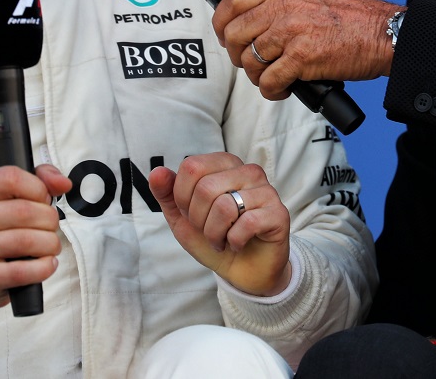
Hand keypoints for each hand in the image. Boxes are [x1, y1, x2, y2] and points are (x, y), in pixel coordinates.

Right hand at [0, 163, 71, 317]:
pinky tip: (46, 263)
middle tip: (50, 227)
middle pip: (24, 211)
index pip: (12, 178)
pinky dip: (44, 267)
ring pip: (26, 240)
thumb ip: (41, 179)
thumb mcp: (11, 196)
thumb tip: (63, 183)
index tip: (43, 200)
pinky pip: (21, 271)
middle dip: (50, 220)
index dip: (38, 189)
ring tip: (50, 245)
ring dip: (50, 244)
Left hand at [149, 152, 290, 295]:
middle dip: (199, 220)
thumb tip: (156, 172)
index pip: (191, 167)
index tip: (194, 214)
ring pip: (225, 206)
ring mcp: (266, 191)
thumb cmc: (215, 238)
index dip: (183, 198)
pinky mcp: (278, 214)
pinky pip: (247, 223)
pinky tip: (238, 243)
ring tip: (223, 239)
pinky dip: (234, 241)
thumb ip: (168, 194)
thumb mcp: (182, 218)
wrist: (243, 270)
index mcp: (224, 164)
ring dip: (216, 234)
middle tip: (210, 231)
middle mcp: (248, 171)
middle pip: (206, 188)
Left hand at [212, 0, 402, 98]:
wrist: (385, 33)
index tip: (225, 36)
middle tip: (251, 64)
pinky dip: (272, 91)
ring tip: (273, 79)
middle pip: (235, 33)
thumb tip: (258, 22)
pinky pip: (269, 81)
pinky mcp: (302, 58)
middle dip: (237, 55)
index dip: (222, 21)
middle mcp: (285, 6)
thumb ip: (285, 3)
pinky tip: (284, 89)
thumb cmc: (355, 20)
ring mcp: (292, 31)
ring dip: (257, 76)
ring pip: (249, 60)